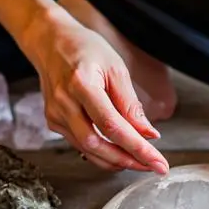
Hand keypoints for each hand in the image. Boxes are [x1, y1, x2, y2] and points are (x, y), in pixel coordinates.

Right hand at [24, 12, 168, 172]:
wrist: (50, 43)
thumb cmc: (85, 50)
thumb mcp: (116, 68)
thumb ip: (130, 104)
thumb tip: (148, 134)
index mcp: (81, 84)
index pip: (112, 125)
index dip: (136, 147)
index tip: (158, 161)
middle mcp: (64, 102)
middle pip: (96, 144)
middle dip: (127, 160)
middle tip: (152, 165)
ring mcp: (55, 114)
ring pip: (87, 150)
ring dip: (115, 160)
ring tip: (140, 161)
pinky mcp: (53, 122)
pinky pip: (79, 144)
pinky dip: (101, 152)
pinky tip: (118, 151)